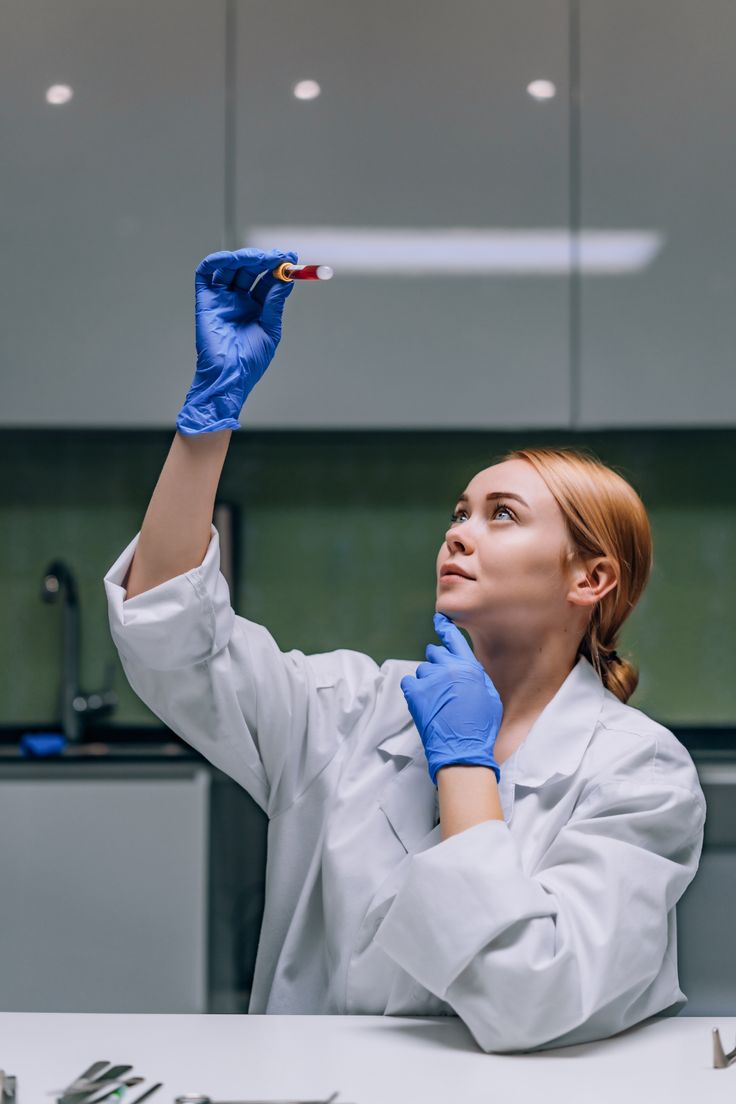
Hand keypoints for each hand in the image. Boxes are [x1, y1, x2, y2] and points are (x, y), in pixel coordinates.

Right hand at [176, 247, 297, 434]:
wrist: (229, 377)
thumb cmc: (250, 362)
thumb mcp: (270, 329)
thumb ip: (275, 303)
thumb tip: (286, 279)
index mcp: (256, 308)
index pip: (268, 280)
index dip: (279, 268)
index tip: (291, 258)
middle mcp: (239, 301)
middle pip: (250, 269)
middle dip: (264, 260)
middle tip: (277, 256)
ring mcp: (222, 299)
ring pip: (230, 267)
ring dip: (244, 257)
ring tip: (258, 258)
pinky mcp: (205, 301)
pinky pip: (206, 274)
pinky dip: (216, 261)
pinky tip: (232, 259)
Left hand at [400, 612, 502, 785]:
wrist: (463, 749)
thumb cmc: (481, 726)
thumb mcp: (489, 695)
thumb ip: (475, 675)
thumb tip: (466, 667)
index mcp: (468, 667)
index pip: (453, 640)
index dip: (445, 628)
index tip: (439, 620)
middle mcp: (448, 668)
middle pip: (435, 652)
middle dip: (438, 662)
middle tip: (443, 681)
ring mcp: (429, 680)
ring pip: (423, 669)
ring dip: (428, 679)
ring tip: (437, 699)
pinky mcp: (414, 693)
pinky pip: (409, 682)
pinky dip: (414, 689)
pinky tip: (424, 701)